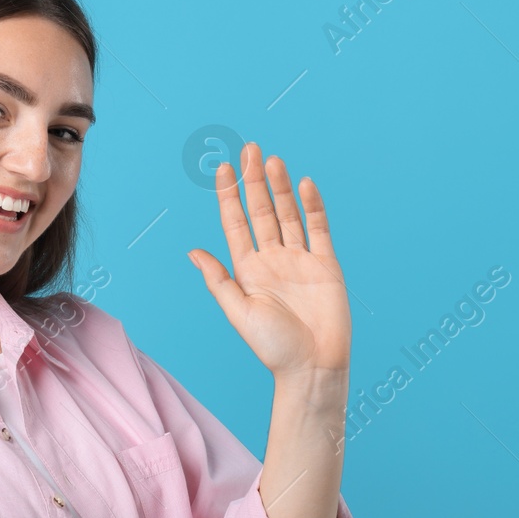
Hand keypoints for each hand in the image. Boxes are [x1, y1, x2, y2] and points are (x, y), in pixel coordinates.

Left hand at [187, 142, 350, 376]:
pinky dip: (312, 206)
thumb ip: (218, 281)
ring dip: (281, 187)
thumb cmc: (274, 348)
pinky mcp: (326, 264)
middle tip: (250, 150)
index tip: (224, 168)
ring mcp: (300, 260)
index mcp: (247, 270)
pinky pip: (318, 229)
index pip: (236, 224)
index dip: (230, 196)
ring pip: (289, 214)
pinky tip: (304, 184)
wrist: (313, 367)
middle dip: (254, 181)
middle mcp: (272, 259)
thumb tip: (193, 252)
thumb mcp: (239, 313)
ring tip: (272, 160)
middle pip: (262, 212)